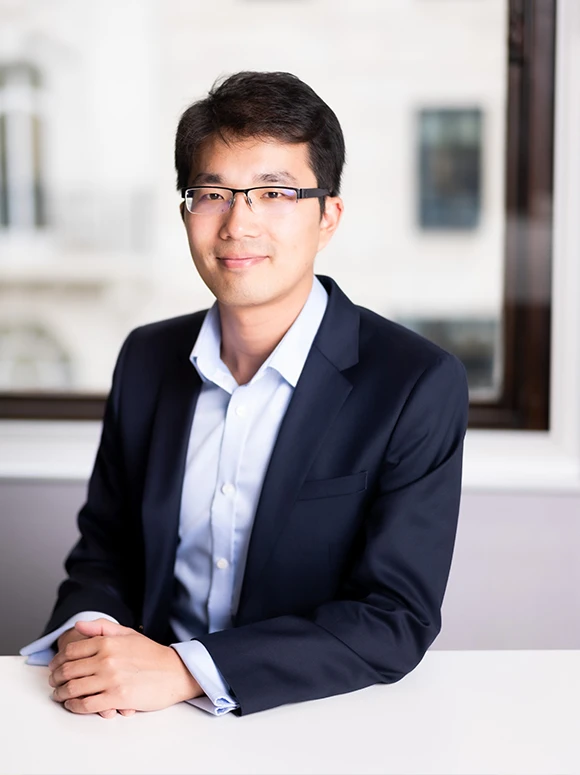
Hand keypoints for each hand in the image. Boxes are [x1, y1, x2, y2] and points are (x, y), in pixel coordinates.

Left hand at [48, 618, 202, 715]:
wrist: (175, 672)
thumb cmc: (151, 654)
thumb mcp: (128, 633)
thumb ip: (101, 627)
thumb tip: (78, 625)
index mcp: (107, 642)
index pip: (70, 651)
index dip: (57, 661)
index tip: (54, 667)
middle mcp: (106, 659)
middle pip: (67, 670)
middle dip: (55, 679)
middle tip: (54, 683)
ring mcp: (111, 679)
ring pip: (73, 689)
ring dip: (61, 694)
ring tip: (60, 696)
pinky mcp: (116, 698)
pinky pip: (85, 704)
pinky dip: (74, 706)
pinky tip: (73, 705)